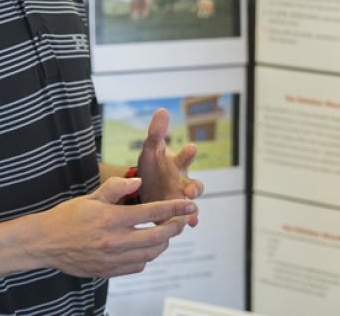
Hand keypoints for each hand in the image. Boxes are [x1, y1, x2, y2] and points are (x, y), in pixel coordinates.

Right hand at [23, 177, 195, 277]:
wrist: (45, 243)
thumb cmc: (68, 216)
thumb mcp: (92, 196)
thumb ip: (116, 187)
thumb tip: (139, 181)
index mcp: (111, 219)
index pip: (152, 212)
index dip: (175, 208)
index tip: (190, 204)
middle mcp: (114, 241)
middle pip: (158, 236)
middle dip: (175, 227)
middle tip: (182, 219)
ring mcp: (112, 259)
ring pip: (151, 253)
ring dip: (163, 242)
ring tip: (166, 232)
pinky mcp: (108, 271)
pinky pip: (138, 266)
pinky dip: (148, 256)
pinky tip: (147, 246)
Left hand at [136, 109, 203, 225]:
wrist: (144, 188)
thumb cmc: (152, 165)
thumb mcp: (150, 149)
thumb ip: (156, 132)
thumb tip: (162, 110)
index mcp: (177, 164)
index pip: (185, 157)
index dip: (188, 153)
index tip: (191, 147)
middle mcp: (182, 182)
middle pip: (195, 185)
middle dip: (194, 188)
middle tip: (191, 191)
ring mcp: (179, 200)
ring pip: (190, 206)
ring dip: (191, 211)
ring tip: (191, 218)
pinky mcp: (173, 214)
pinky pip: (181, 221)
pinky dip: (182, 225)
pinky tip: (184, 229)